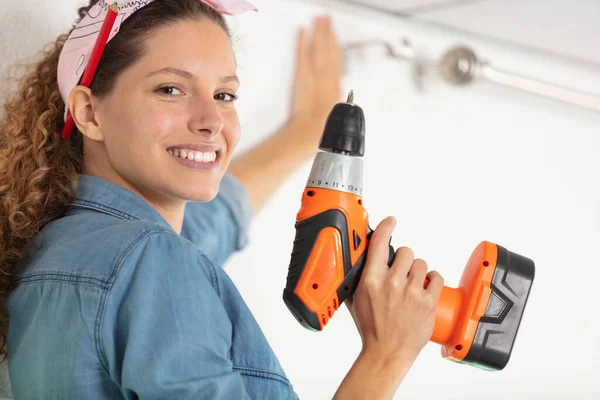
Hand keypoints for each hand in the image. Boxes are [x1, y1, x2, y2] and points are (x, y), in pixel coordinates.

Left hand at [288, 15, 343, 148]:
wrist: (308, 134)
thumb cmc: (319, 129)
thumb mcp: (332, 114)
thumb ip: (333, 99)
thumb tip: (334, 94)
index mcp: (335, 87)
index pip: (338, 60)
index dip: (336, 45)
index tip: (335, 34)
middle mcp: (327, 79)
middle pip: (330, 51)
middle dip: (329, 33)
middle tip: (327, 19)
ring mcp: (315, 77)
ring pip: (319, 49)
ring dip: (320, 32)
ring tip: (319, 19)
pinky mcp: (302, 78)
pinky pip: (303, 56)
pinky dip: (303, 42)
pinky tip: (303, 31)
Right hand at [346, 217, 443, 364]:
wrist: (387, 352)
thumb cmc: (371, 329)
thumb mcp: (356, 299)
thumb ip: (358, 278)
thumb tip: (361, 260)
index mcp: (372, 280)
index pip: (379, 243)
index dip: (386, 227)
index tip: (390, 222)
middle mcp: (392, 283)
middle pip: (405, 251)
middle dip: (404, 259)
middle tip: (401, 272)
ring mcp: (412, 292)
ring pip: (421, 263)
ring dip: (417, 271)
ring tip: (413, 284)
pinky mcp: (428, 302)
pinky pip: (436, 277)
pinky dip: (432, 280)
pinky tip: (425, 288)